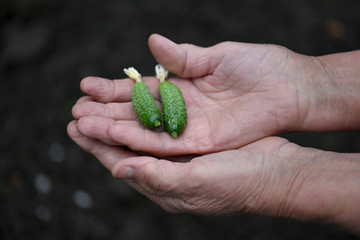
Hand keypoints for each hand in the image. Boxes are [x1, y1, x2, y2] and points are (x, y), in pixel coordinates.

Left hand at [67, 121, 359, 232]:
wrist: (276, 172)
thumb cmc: (238, 183)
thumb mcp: (196, 182)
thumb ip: (157, 177)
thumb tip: (118, 170)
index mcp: (164, 187)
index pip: (121, 164)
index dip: (97, 146)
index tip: (76, 128)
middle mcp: (167, 171)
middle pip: (126, 148)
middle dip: (102, 129)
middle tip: (79, 110)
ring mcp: (180, 155)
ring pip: (141, 133)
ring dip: (120, 116)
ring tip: (100, 101)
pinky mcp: (193, 139)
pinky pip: (161, 123)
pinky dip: (146, 111)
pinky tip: (137, 100)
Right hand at [72, 34, 317, 155]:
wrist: (288, 88)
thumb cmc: (257, 66)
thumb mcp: (217, 56)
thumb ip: (183, 56)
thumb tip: (151, 41)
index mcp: (181, 85)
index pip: (138, 88)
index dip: (112, 87)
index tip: (85, 85)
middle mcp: (179, 109)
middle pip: (135, 112)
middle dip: (105, 111)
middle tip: (75, 110)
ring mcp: (188, 128)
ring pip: (145, 131)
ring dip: (114, 128)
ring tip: (83, 125)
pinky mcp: (201, 143)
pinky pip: (165, 144)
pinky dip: (140, 142)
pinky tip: (114, 137)